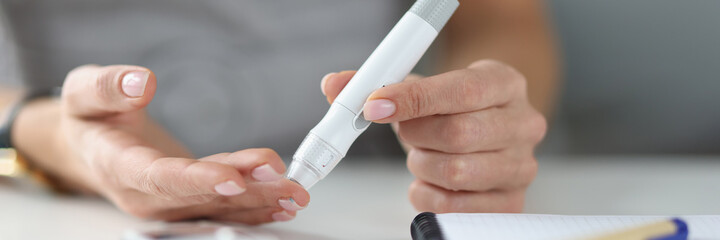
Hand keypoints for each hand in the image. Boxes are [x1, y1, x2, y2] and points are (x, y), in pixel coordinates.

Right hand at [13, 65, 308, 223]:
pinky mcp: (188, 201)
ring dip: (259, 200)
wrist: (90, 146)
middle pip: (201, 195)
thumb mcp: (84, 93)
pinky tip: (282, 204)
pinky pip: (223, 207)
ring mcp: (169, 202)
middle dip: (247, 190)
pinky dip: (255, 207)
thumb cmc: (91, 119)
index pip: (161, 177)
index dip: (198, 179)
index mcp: (119, 166)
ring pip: (218, 203)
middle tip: (284, 181)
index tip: (232, 178)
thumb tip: (140, 82)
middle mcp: (146, 194)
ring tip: (295, 193)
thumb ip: (108, 87)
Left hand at [321, 60, 545, 212]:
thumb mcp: (423, 87)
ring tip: (422, 154)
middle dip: (415, 135)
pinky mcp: (511, 202)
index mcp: (504, 83)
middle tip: (405, 132)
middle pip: (458, 134)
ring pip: (456, 172)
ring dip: (421, 165)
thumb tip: (334, 86)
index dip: (412, 98)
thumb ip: (379, 84)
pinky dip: (427, 195)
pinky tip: (429, 179)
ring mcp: (522, 166)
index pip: (461, 90)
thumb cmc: (454, 108)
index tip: (374, 106)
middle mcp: (522, 124)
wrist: (489, 127)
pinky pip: (456, 208)